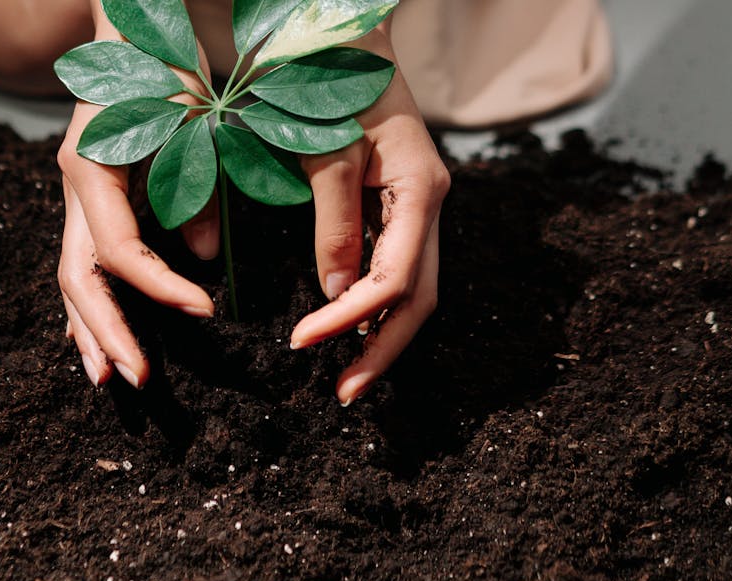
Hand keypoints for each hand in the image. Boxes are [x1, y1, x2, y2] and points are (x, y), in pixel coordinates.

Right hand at [56, 6, 218, 388]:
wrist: (132, 26)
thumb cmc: (165, 65)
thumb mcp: (192, 121)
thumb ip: (197, 186)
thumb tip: (205, 254)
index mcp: (92, 168)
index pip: (120, 251)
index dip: (160, 289)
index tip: (206, 311)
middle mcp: (74, 188)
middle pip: (80, 278)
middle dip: (108, 332)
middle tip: (139, 379)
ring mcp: (76, 196)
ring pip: (72, 278)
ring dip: (90, 330)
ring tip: (109, 379)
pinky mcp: (89, 201)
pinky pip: (83, 263)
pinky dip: (92, 304)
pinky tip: (100, 339)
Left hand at [291, 27, 450, 406]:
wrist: (347, 32)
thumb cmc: (335, 80)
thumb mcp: (330, 150)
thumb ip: (334, 221)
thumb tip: (334, 294)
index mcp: (421, 188)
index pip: (395, 279)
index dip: (350, 319)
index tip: (302, 342)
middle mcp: (429, 203)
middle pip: (419, 297)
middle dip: (382, 349)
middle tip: (343, 393)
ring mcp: (418, 205)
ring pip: (413, 287)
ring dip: (380, 334)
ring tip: (347, 373)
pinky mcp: (399, 204)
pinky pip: (397, 266)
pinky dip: (373, 304)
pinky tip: (348, 326)